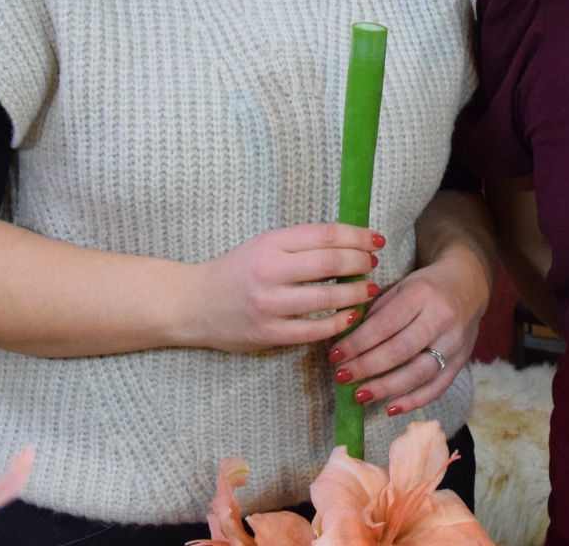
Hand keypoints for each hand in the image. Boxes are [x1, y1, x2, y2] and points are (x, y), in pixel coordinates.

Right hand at [187, 224, 383, 352]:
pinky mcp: (269, 333)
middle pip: (331, 262)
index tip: (375, 240)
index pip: (325, 235)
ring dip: (356, 293)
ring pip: (327, 296)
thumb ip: (300, 245)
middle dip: (360, 262)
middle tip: (372, 264)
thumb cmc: (235, 271)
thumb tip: (349, 244)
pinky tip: (351, 316)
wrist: (192, 303)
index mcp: (270, 243)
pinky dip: (339, 322)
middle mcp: (270, 271)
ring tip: (369, 288)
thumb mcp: (263, 245)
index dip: (357, 236)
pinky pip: (315, 329)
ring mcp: (269, 304)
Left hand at [326, 251, 489, 417]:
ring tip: (359, 395)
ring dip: (385, 388)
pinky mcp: (461, 361)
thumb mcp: (399, 287)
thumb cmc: (424, 287)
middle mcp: (441, 319)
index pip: (384, 325)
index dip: (357, 343)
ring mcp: (454, 343)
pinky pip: (437, 387)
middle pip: (400, 351)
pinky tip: (390, 408)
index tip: (335, 356)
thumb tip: (340, 342)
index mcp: (421, 294)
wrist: (468, 284)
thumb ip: (373, 312)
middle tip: (341, 377)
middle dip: (366, 367)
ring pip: (418, 373)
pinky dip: (413, 401)